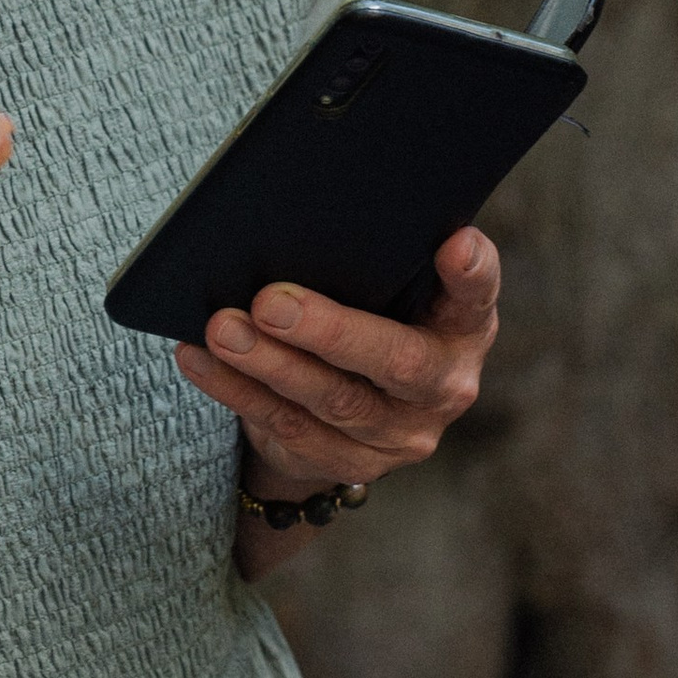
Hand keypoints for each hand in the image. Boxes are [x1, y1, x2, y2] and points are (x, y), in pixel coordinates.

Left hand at [172, 228, 498, 504]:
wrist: (355, 408)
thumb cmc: (368, 313)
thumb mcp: (386, 287)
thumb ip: (371, 259)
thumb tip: (297, 213)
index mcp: (462, 327)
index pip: (476, 297)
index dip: (473, 274)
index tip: (457, 243)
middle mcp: (444, 386)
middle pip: (395, 361)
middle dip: (329, 331)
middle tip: (270, 303)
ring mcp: (400, 434)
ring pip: (333, 400)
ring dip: (268, 364)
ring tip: (222, 328)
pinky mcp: (350, 464)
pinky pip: (287, 427)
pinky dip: (237, 390)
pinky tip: (201, 359)